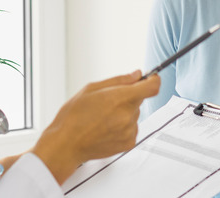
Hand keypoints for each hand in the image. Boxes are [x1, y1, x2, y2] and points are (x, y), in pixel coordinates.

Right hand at [31, 70, 159, 183]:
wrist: (66, 144)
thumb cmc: (73, 116)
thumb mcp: (91, 89)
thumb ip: (118, 80)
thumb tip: (137, 75)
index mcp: (120, 98)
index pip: (151, 87)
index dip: (154, 80)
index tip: (150, 78)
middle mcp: (127, 115)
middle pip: (139, 100)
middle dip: (128, 96)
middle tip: (108, 101)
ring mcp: (129, 131)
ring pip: (134, 114)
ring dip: (124, 112)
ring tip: (102, 117)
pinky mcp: (128, 143)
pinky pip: (131, 128)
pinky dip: (122, 126)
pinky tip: (105, 128)